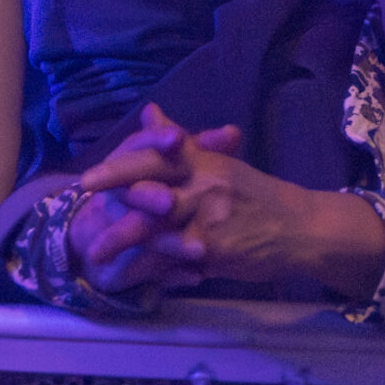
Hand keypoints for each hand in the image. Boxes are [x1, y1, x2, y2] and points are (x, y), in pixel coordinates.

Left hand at [77, 104, 377, 293]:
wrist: (300, 227)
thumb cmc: (257, 196)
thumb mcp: (219, 162)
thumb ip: (180, 142)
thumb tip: (148, 112)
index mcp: (203, 161)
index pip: (155, 156)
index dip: (119, 167)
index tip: (88, 179)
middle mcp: (204, 184)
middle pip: (147, 190)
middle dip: (112, 205)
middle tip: (84, 215)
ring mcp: (208, 217)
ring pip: (154, 228)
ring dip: (122, 241)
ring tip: (96, 253)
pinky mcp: (214, 247)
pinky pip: (173, 257)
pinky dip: (151, 265)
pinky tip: (132, 272)